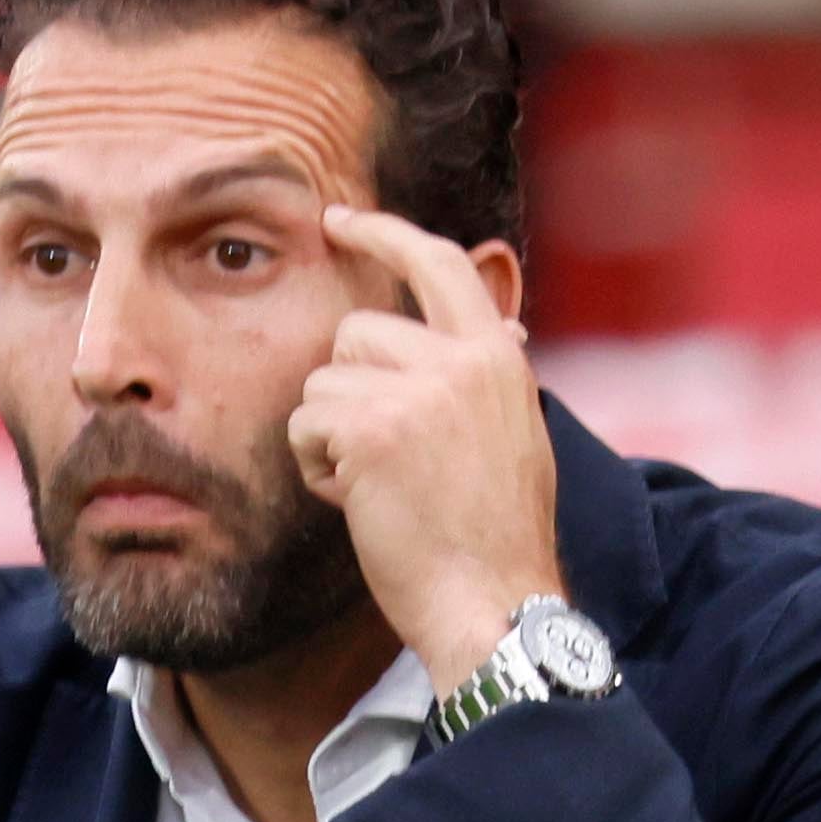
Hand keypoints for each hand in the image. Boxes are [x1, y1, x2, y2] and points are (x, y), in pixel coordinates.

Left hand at [288, 204, 562, 684]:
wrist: (492, 602)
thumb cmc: (495, 536)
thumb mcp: (513, 434)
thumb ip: (488, 375)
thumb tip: (500, 321)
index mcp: (498, 357)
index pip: (439, 263)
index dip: (383, 234)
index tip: (337, 219)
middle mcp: (463, 361)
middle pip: (354, 333)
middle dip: (347, 393)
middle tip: (382, 458)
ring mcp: (418, 392)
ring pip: (323, 384)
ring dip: (331, 437)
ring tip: (381, 486)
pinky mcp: (372, 429)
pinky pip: (306, 425)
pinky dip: (318, 468)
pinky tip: (361, 502)